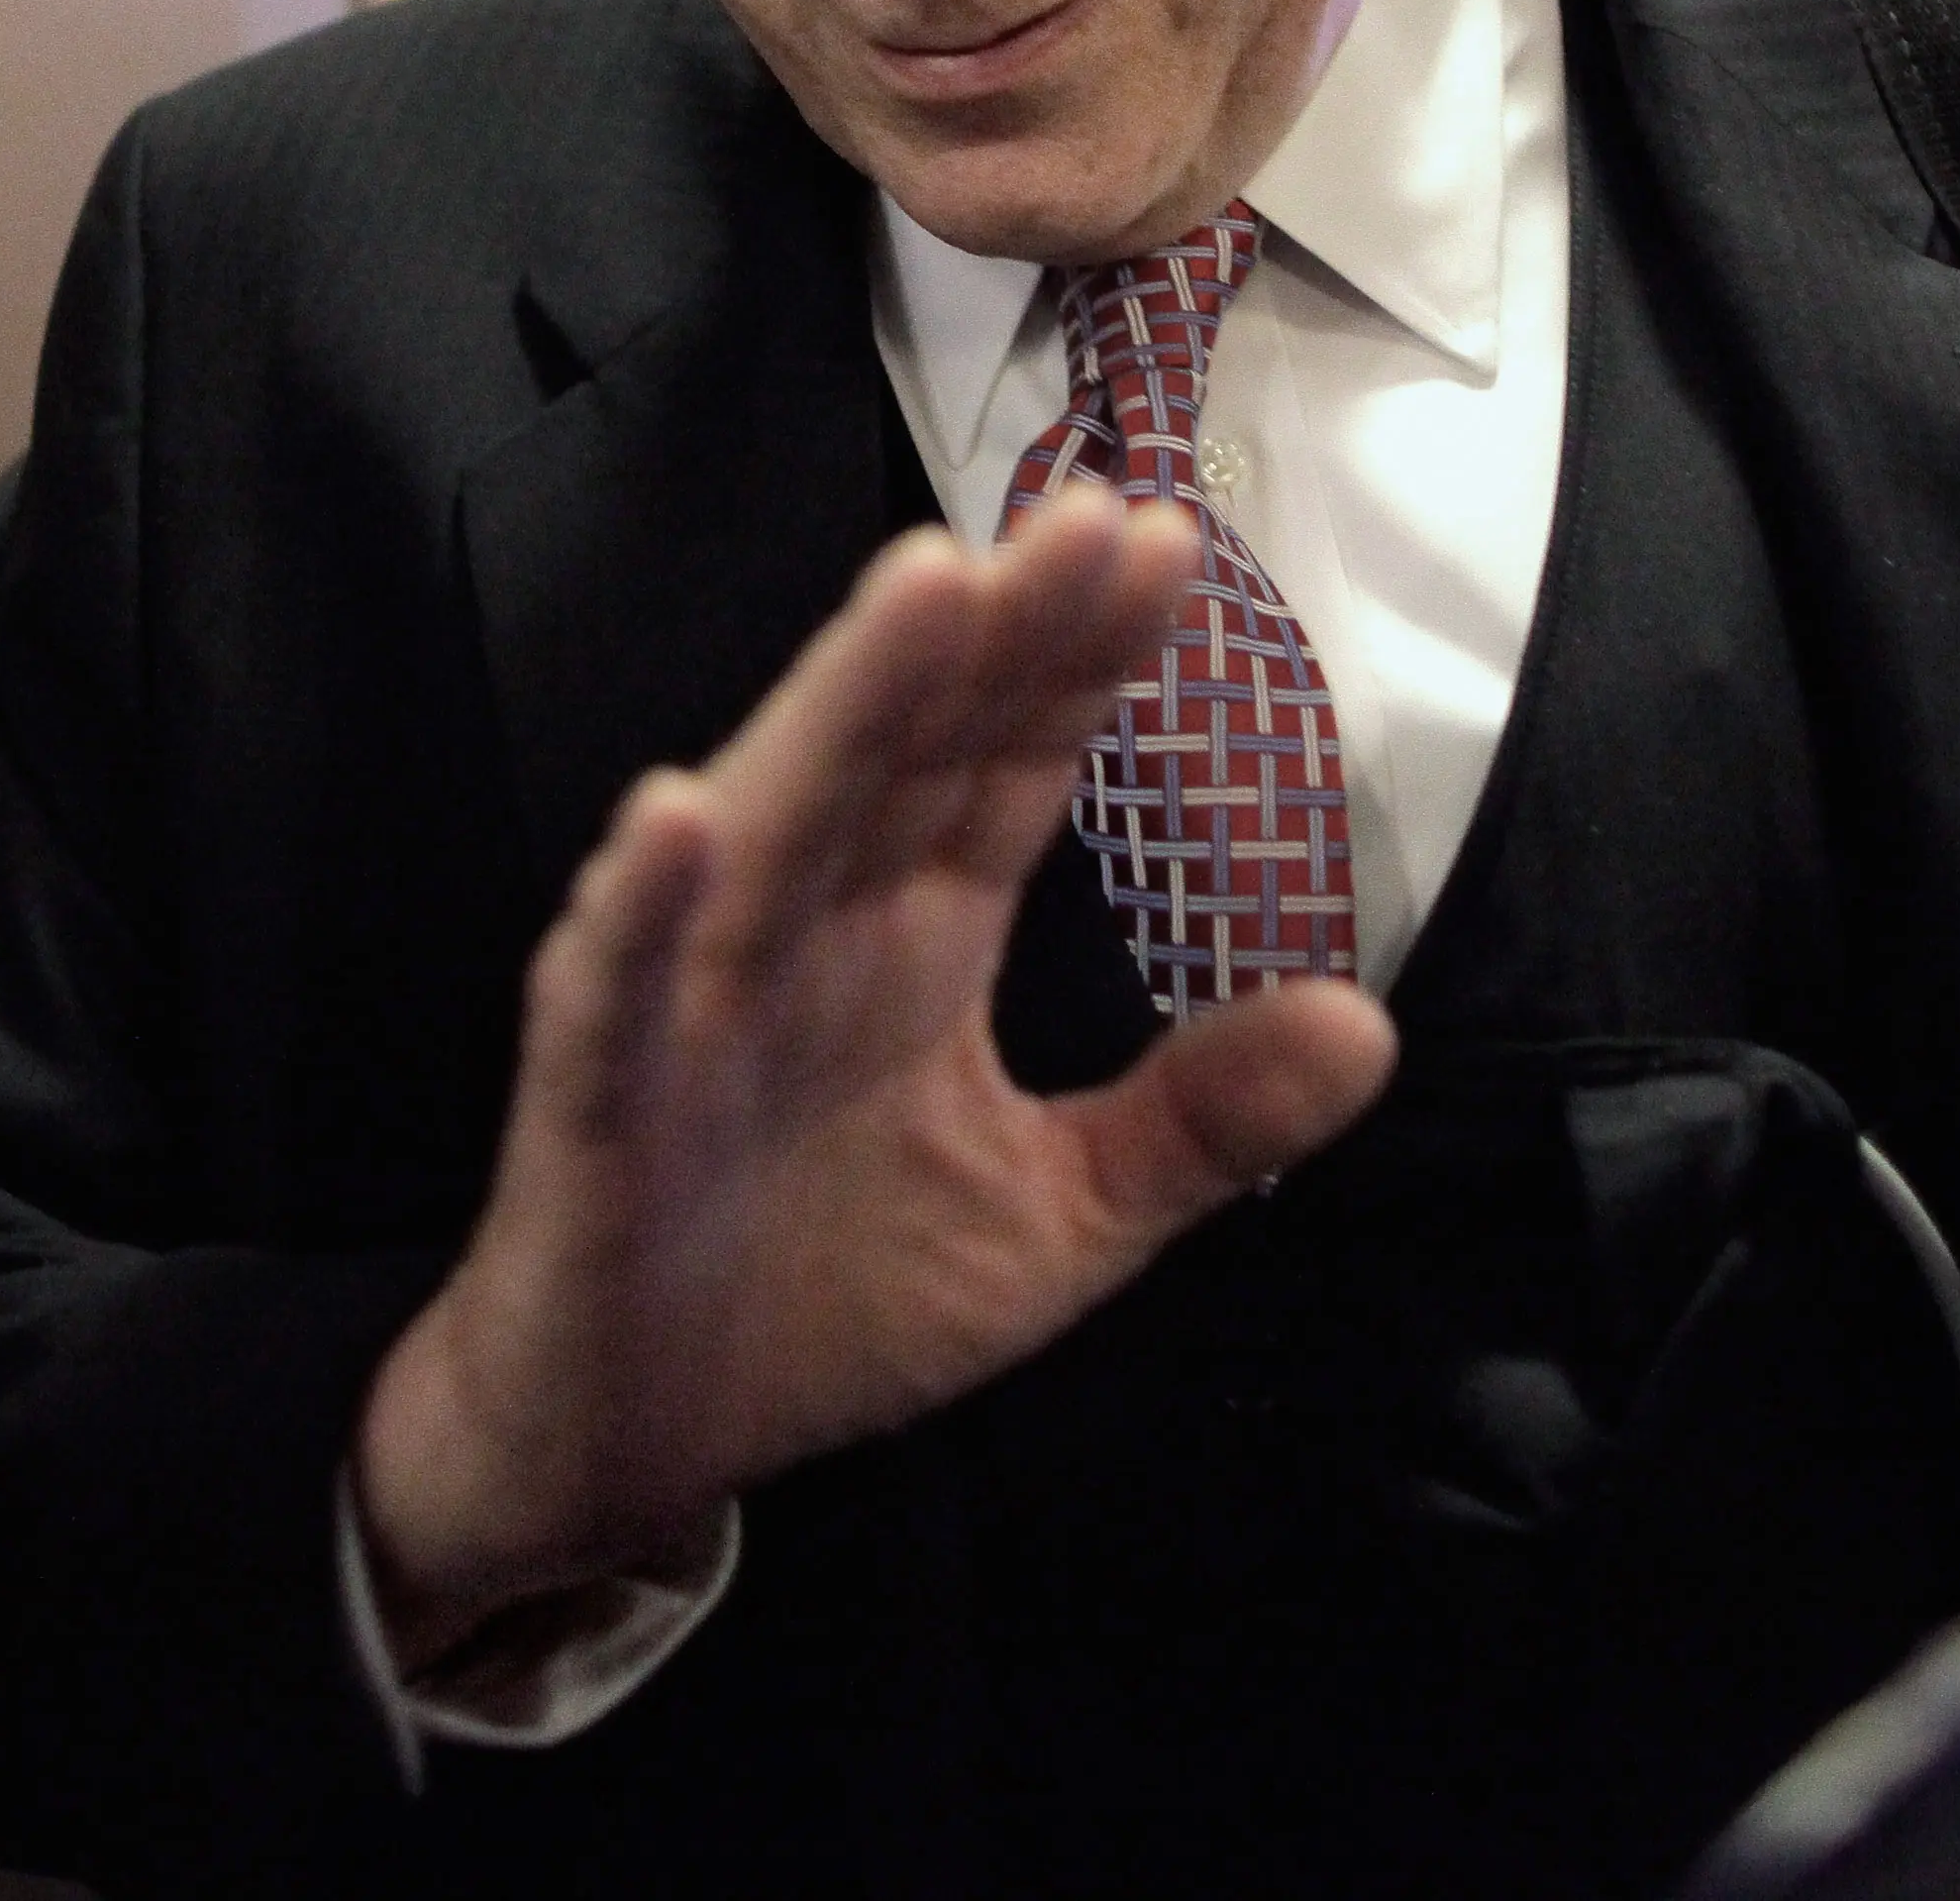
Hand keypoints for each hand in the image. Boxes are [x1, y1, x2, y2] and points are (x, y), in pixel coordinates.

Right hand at [349, 485, 1397, 1667]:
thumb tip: (1367, 1027)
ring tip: (926, 586)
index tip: (1167, 548)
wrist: (627, 1443)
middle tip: (1086, 516)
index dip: (1081, 662)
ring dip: (844, 703)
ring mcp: (693, 999)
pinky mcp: (592, 1097)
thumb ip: (1193, 1123)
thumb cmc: (819, 1300)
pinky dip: (641, 909)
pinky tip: (675, 822)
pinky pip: (611, 992)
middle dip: (993, 633)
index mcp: (917, 940)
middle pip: (906, 752)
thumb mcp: (1051, 1222)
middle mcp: (809, 932)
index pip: (1007, 768)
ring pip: (776, 822)